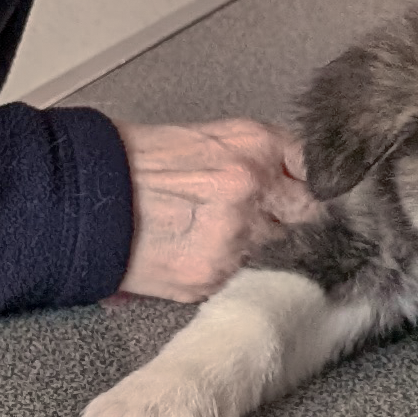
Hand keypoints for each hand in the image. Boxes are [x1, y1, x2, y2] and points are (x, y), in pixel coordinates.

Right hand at [115, 118, 322, 302]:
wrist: (87, 196)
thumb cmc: (144, 162)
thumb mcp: (212, 138)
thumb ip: (263, 156)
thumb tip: (306, 176)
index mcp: (255, 147)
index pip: (318, 171)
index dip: (324, 186)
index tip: (330, 198)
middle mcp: (252, 189)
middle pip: (310, 218)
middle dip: (301, 222)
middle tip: (288, 226)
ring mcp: (234, 238)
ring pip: (281, 254)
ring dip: (267, 251)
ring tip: (231, 240)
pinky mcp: (211, 278)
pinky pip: (242, 278)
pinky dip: (232, 272)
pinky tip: (208, 256)